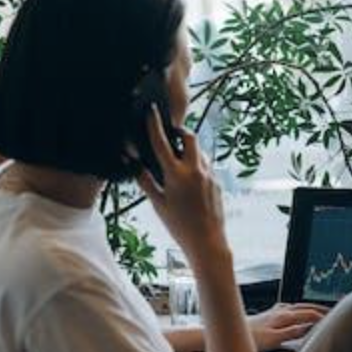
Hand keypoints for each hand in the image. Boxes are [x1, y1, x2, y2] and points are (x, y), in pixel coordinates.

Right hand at [136, 106, 228, 266]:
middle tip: (172, 134)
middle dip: (181, 131)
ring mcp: (209, 175)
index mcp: (176, 174)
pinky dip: (197, 165)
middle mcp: (195, 170)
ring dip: (190, 150)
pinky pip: (206, 166)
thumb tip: (133, 163)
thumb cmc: (179, 225)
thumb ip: (145, 180)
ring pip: (200, 152)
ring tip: (179, 161)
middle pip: (190, 137)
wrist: (207, 241)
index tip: (152, 110)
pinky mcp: (218, 182)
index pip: (162, 143)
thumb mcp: (158, 203)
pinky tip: (190, 180)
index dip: (155, 124)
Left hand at [247, 303, 328, 351]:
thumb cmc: (250, 338)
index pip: (309, 314)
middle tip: (333, 312)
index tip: (335, 320)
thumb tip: (309, 327)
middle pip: (305, 307)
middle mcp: (280, 310)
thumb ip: (293, 332)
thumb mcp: (274, 339)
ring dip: (309, 308)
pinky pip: (289, 308)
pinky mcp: (268, 314)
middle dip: (319, 309)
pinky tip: (295, 311)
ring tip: (319, 310)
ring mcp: (274, 311)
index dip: (323, 317)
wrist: (230, 332)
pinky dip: (298, 309)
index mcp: (284, 315)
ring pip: (297, 306)